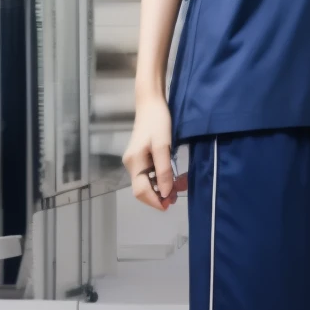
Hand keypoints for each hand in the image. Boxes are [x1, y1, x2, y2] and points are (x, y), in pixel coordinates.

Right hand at [123, 93, 186, 210]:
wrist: (151, 104)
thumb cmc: (158, 123)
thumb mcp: (163, 147)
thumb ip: (164, 171)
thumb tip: (166, 193)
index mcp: (134, 162)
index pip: (141, 191)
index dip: (155, 201)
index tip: (170, 204)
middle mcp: (131, 164)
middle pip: (142, 190)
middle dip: (158, 197)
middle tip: (177, 197)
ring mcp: (134, 161)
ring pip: (146, 183)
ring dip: (161, 189)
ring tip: (178, 187)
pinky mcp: (140, 157)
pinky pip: (148, 175)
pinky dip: (160, 180)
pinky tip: (171, 178)